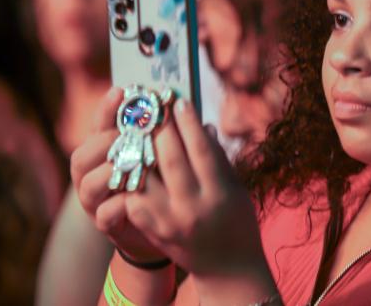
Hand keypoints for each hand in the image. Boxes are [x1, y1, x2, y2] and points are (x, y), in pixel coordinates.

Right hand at [70, 87, 166, 263]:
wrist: (160, 223)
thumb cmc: (160, 179)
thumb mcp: (161, 151)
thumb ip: (161, 131)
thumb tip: (177, 103)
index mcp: (104, 150)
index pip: (98, 126)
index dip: (106, 109)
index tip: (120, 91)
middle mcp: (92, 174)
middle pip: (82, 155)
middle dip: (104, 143)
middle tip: (127, 136)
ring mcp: (96, 200)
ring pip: (87, 184)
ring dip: (109, 174)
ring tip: (132, 165)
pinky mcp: (105, 224)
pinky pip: (103, 214)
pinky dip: (118, 205)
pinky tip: (134, 197)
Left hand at [122, 99, 268, 280]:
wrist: (227, 268)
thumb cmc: (237, 221)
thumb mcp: (237, 189)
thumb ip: (219, 159)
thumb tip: (203, 126)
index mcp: (220, 194)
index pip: (201, 150)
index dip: (189, 123)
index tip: (179, 102)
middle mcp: (193, 208)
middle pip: (170, 159)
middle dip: (161, 128)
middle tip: (154, 107)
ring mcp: (169, 221)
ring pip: (146, 176)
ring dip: (140, 149)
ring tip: (138, 129)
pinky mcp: (152, 229)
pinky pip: (135, 195)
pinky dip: (133, 174)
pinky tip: (134, 157)